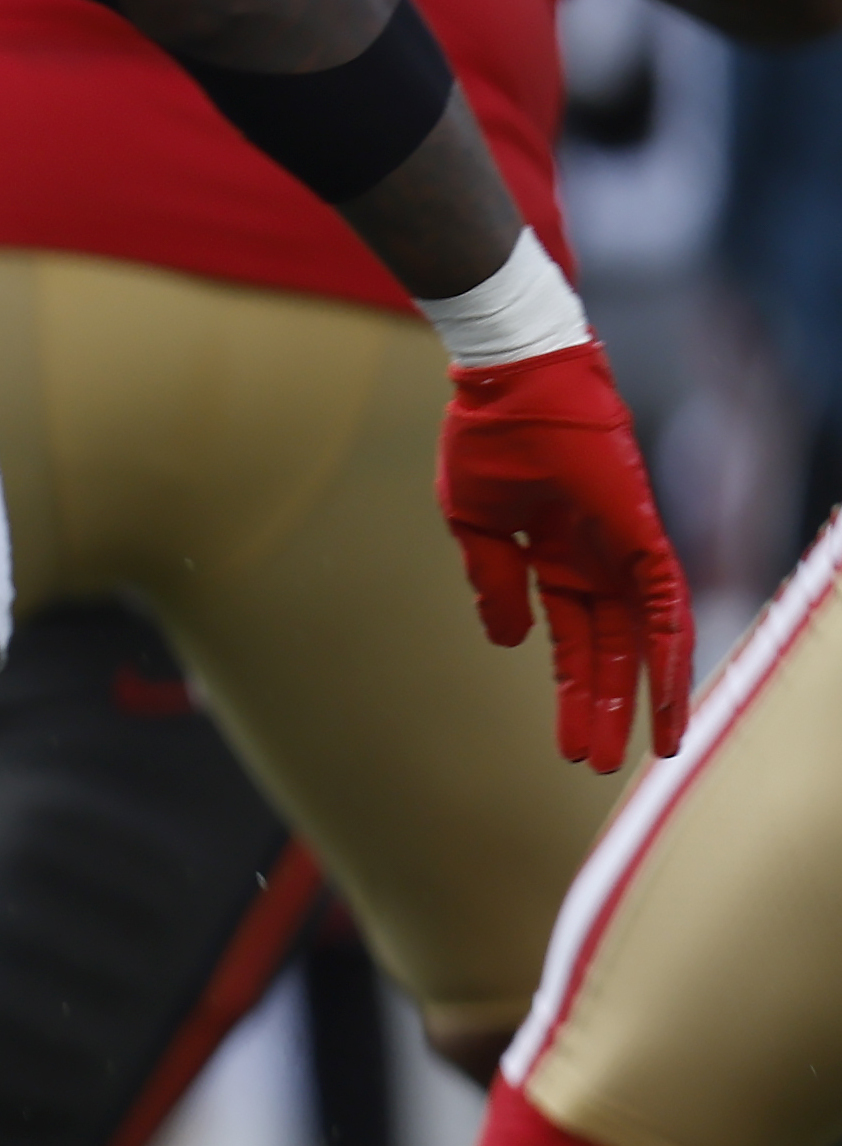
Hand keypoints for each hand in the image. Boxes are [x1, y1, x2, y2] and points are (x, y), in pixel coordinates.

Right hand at [437, 341, 694, 771]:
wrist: (509, 380)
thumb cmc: (487, 436)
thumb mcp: (475, 524)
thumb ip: (495, 584)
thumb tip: (510, 643)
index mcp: (554, 557)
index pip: (571, 639)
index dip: (568, 689)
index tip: (564, 745)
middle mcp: (596, 560)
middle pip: (607, 649)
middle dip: (600, 706)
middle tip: (594, 765)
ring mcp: (623, 548)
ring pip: (644, 638)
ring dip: (642, 695)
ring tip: (642, 752)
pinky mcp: (642, 532)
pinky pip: (668, 602)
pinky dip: (670, 650)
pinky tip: (666, 694)